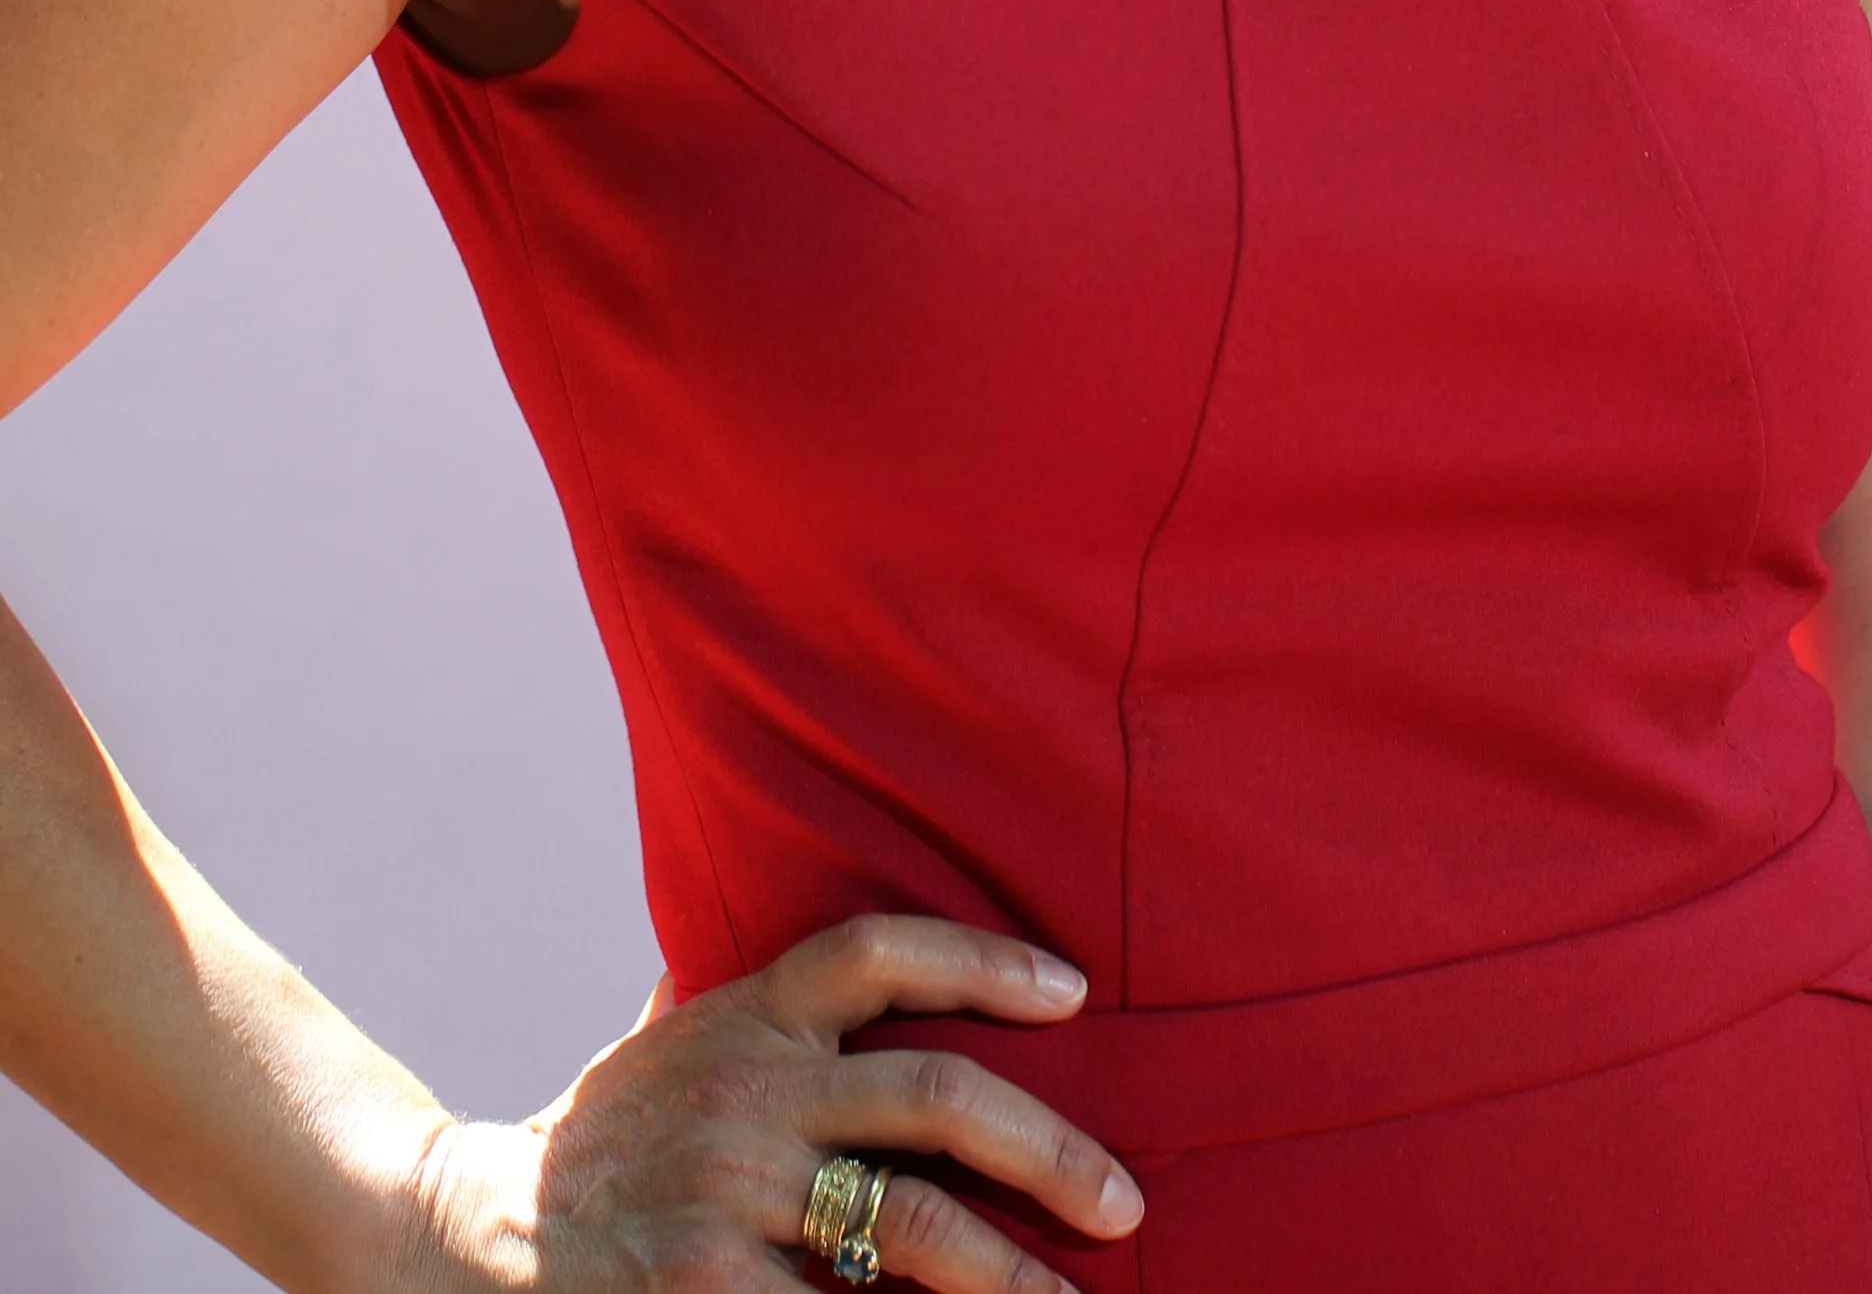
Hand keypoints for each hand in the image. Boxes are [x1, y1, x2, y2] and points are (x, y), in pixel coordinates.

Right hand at [406, 914, 1142, 1291]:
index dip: (984, 955)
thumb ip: (714, 991)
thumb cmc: (588, 1142)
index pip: (881, 951)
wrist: (462, 1242)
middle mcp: (748, 1096)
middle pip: (935, 1097)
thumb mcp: (652, 1045)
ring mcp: (729, 1200)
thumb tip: (745, 899)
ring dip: (1009, 1272)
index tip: (1074, 991)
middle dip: (1049, 1150)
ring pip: (911, 1227)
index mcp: (744, 1020)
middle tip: (1124, 1199)